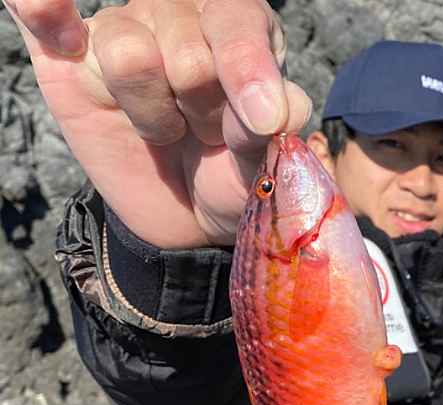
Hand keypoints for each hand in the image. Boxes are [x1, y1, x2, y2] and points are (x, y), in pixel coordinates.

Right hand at [4, 0, 312, 247]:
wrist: (187, 212)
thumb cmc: (231, 173)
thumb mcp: (262, 163)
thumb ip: (266, 134)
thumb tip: (272, 109)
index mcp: (239, 23)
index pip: (236, 24)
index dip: (247, 71)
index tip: (262, 121)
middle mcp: (180, 12)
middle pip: (188, 53)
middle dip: (203, 113)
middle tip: (206, 134)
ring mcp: (121, 28)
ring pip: (129, 53)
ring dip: (153, 115)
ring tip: (168, 129)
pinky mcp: (64, 53)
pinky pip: (37, 10)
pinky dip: (42, 9)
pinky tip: (62, 31)